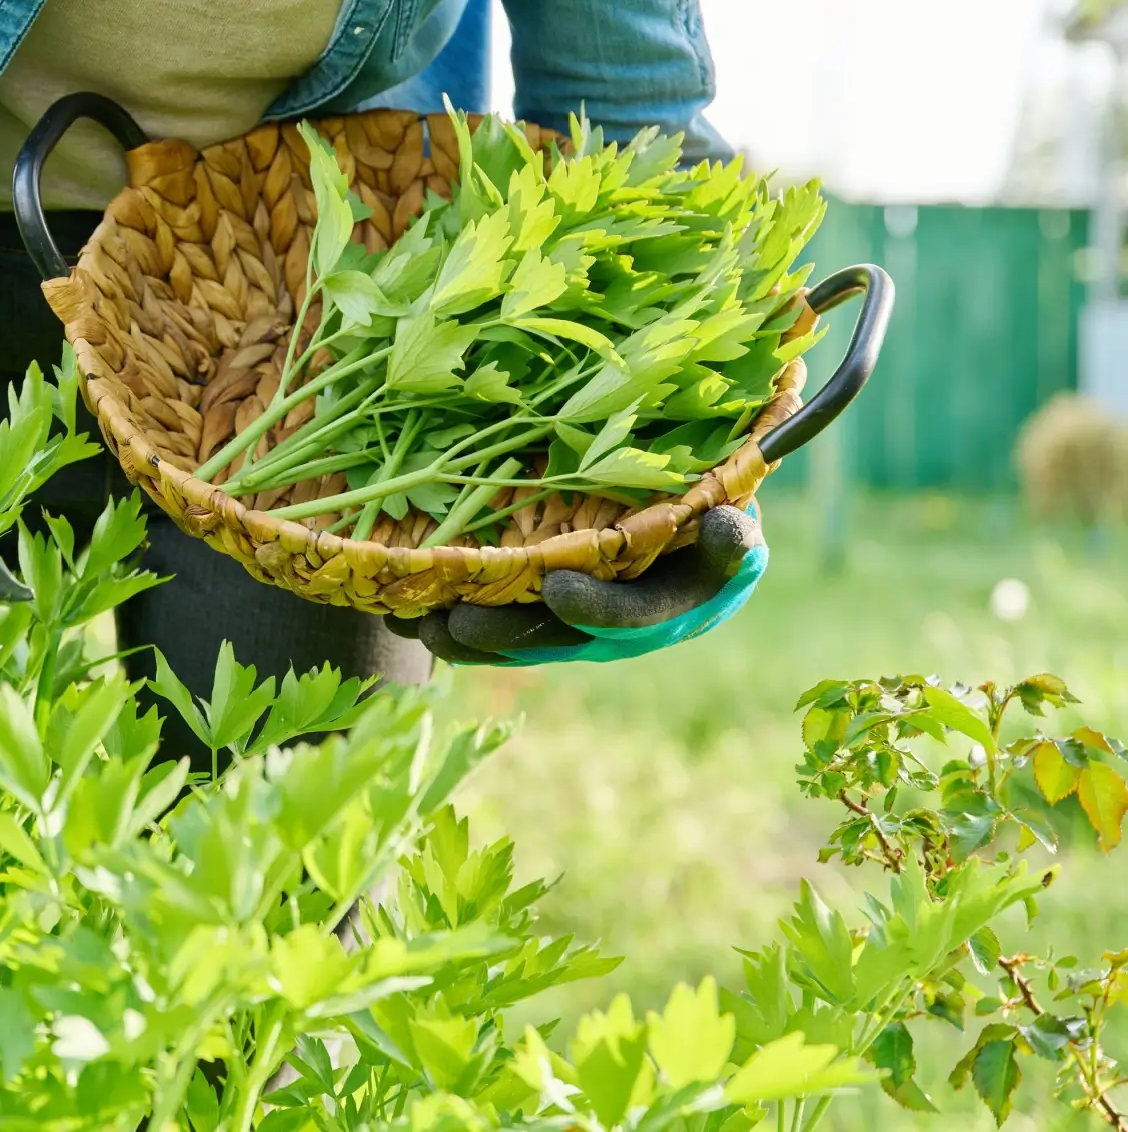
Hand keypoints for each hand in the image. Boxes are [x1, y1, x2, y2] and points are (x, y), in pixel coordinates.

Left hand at [386, 505, 766, 665]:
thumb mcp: (732, 509)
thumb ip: (727, 532)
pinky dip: (450, 615)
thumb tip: (724, 530)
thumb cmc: (716, 497)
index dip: (600, 611)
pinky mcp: (545, 609)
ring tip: (415, 625)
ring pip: (519, 638)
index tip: (556, 591)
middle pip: (560, 639)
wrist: (690, 505)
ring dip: (465, 636)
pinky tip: (403, 612)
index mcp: (680, 600)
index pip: (642, 614)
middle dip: (505, 635)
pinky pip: (496, 619)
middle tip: (454, 623)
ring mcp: (584, 619)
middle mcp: (628, 623)